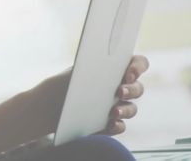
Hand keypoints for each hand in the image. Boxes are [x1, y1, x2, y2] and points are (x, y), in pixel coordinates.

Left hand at [27, 55, 149, 136]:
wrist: (51, 104)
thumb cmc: (66, 82)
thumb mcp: (76, 71)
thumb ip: (91, 66)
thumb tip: (102, 65)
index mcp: (117, 69)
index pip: (139, 64)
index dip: (138, 67)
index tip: (129, 72)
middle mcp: (122, 87)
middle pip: (138, 88)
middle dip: (131, 89)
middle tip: (119, 91)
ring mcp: (119, 107)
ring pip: (132, 108)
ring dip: (126, 109)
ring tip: (113, 112)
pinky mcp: (112, 124)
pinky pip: (120, 126)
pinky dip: (116, 125)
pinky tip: (109, 123)